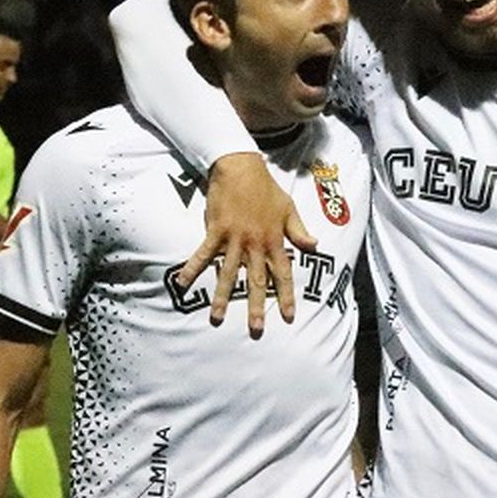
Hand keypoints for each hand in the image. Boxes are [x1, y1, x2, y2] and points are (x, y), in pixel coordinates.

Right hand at [178, 153, 316, 336]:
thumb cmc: (266, 188)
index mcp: (274, 240)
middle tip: (255, 329)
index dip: (286, 295)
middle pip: (256, 280)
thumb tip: (314, 245)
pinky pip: (203, 253)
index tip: (288, 316)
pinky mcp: (216, 231)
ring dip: (223, 296)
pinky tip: (182, 283)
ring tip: (217, 318)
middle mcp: (255, 244)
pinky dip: (193, 268)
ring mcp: (234, 239)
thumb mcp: (289, 209)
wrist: (242, 168)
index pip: (283, 273)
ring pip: (229, 273)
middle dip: (256, 306)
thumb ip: (299, 231)